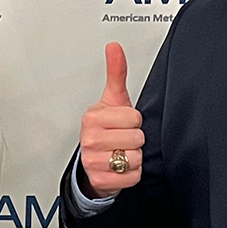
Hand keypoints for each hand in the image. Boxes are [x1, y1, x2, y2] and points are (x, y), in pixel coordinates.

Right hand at [78, 43, 144, 193]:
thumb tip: (114, 47)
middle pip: (136, 138)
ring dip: (133, 157)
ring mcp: (93, 161)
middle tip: (122, 138)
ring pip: (134, 158)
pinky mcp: (101, 180)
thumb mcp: (112, 100)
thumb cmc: (105, 129)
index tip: (122, 123)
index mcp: (92, 118)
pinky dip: (131, 174)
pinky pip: (132, 176)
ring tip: (121, 151)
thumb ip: (116, 72)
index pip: (134, 118)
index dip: (134, 121)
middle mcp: (90, 140)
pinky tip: (121, 167)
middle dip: (134, 139)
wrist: (92, 161)